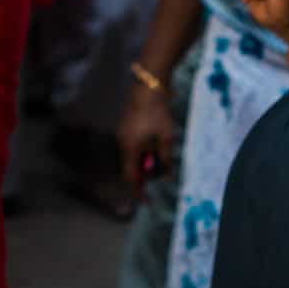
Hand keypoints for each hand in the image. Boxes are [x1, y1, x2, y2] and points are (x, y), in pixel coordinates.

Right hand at [118, 82, 175, 197]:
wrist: (148, 85)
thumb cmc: (157, 112)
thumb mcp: (165, 137)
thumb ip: (165, 158)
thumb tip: (166, 176)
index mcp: (129, 147)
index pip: (131, 177)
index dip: (138, 191)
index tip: (146, 202)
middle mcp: (122, 142)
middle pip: (130, 167)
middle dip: (143, 175)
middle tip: (158, 178)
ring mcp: (122, 132)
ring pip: (131, 155)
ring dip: (144, 162)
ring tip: (159, 160)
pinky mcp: (126, 125)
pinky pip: (132, 145)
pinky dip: (142, 151)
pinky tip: (153, 146)